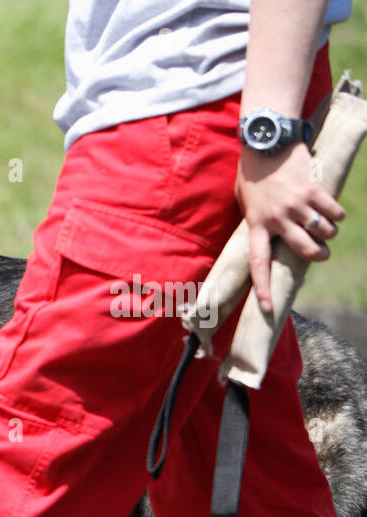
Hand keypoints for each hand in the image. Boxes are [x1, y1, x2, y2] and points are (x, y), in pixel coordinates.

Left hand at [235, 143, 344, 311]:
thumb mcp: (244, 202)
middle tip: (321, 254)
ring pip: (323, 231)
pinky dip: (337, 214)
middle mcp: (276, 218)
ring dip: (329, 233)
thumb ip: (256, 221)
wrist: (265, 142)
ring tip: (326, 228)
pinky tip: (333, 211)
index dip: (263, 287)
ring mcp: (296, 204)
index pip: (258, 263)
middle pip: (304, 250)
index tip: (266, 308)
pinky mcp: (313, 189)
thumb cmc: (252, 174)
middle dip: (318, 256)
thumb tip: (267, 237)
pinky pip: (333, 211)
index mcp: (256, 224)